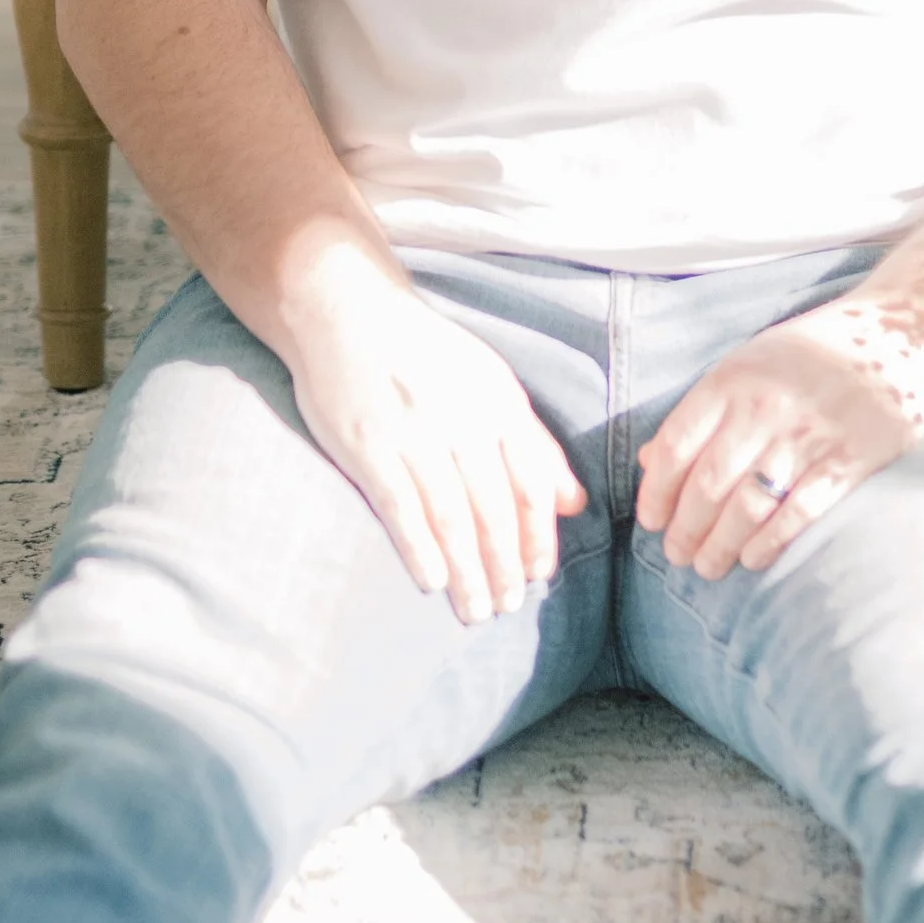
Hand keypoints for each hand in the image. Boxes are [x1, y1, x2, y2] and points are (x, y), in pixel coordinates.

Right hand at [285, 273, 586, 621]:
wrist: (349, 312)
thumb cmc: (426, 353)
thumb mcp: (492, 383)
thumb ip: (534, 443)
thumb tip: (574, 503)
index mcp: (498, 404)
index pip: (530, 484)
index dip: (539, 535)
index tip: (541, 574)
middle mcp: (462, 421)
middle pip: (494, 509)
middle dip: (506, 565)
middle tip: (510, 606)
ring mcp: (413, 435)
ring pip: (451, 517)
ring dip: (468, 571)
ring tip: (476, 610)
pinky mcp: (368, 447)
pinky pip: (400, 508)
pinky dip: (420, 550)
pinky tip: (433, 582)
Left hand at [637, 304, 923, 580]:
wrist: (903, 333)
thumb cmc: (816, 353)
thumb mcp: (751, 364)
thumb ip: (704, 410)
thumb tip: (649, 461)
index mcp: (732, 379)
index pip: (675, 447)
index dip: (656, 493)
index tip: (652, 521)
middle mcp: (764, 408)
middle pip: (707, 486)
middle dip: (685, 530)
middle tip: (678, 555)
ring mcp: (808, 435)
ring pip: (747, 507)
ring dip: (720, 546)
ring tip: (709, 566)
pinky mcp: (849, 459)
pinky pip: (798, 512)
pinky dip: (769, 543)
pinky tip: (754, 558)